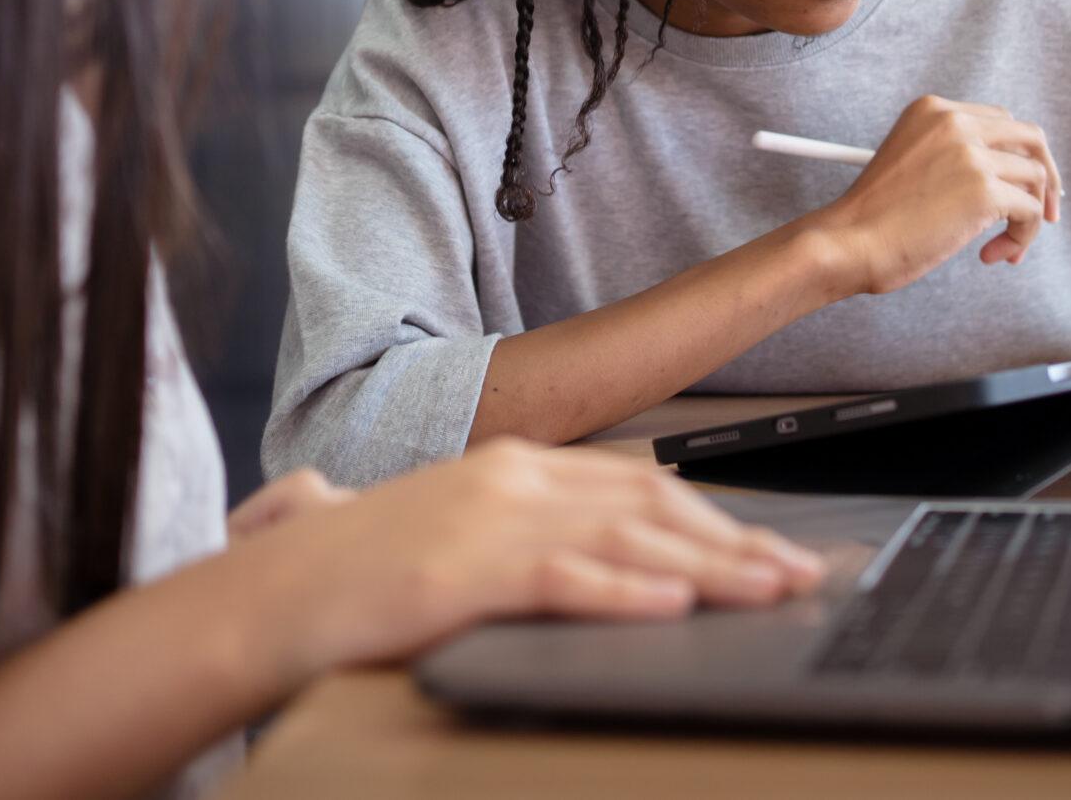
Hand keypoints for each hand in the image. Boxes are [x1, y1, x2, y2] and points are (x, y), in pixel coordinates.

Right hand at [251, 440, 824, 682]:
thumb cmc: (358, 575)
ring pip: (626, 541)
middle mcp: (513, 482)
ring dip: (710, 569)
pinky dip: (624, 592)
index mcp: (515, 466)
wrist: (271, 593)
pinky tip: (672, 604)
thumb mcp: (455, 532)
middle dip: (735, 542)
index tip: (770, 548)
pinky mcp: (465, 573)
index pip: (639, 486)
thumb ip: (523, 533)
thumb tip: (610, 558)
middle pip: (651, 506)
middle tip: (799, 575)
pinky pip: (562, 581)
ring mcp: (490, 524)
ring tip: (769, 590)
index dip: (715, 518)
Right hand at [810, 96, 1061, 295]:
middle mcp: (955, 122)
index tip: (1019, 188)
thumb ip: (954, 157)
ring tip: (1004, 247)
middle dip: (1046, 177)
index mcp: (933, 110)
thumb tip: (1011, 179)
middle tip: (1045, 213)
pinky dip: (1021, 238)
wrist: (847, 242)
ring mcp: (971, 154)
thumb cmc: (873, 219)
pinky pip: (1030, 212)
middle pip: (1031, 139)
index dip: (1017, 157)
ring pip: (1035, 180)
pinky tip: (993, 255)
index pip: (999, 122)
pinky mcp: (984, 189)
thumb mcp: (913, 164)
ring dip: (1029, 218)